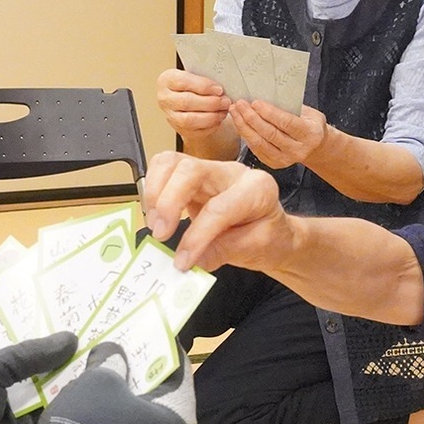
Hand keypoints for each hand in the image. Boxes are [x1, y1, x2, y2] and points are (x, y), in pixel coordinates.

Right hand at [2, 342, 195, 423]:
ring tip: (105, 371)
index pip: (179, 370)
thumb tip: (114, 352)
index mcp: (180, 419)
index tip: (147, 328)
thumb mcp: (98, 380)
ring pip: (144, 416)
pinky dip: (118, 416)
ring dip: (126, 395)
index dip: (161, 346)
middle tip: (123, 347)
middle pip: (162, 396)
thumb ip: (112, 360)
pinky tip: (97, 402)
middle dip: (141, 372)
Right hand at [142, 150, 293, 273]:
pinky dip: (152, 190)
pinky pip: (164, 169)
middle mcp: (231, 172)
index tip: (182, 261)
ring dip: (154, 192)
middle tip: (160, 234)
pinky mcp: (192, 176)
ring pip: (170, 162)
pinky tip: (155, 214)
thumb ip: (223, 252)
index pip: (218, 208)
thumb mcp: (254, 249)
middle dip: (168, 203)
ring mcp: (210, 170)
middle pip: (189, 171)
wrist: (271, 231)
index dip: (196, 236)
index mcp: (257, 188)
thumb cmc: (268, 237)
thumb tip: (191, 260)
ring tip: (154, 223)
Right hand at [157, 67, 230, 135]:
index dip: (203, 86)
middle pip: (187, 102)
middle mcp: (165, 99)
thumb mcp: (195, 75)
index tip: (219, 89)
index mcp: (167, 80)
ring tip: (223, 110)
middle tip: (225, 101)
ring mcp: (171, 116)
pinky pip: (196, 131)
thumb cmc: (192, 85)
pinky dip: (210, 126)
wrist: (187, 100)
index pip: (183, 82)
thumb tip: (220, 88)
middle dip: (210, 102)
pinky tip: (218, 118)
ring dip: (211, 116)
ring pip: (190, 120)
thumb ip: (204, 79)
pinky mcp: (180, 130)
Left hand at [231, 100, 327, 169]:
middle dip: (252, 118)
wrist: (315, 146)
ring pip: (260, 143)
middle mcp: (299, 150)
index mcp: (310, 134)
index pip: (286, 122)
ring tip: (235, 112)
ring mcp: (286, 159)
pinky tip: (239, 124)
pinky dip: (246, 135)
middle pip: (270, 134)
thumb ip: (291, 107)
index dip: (269, 113)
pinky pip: (256, 149)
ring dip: (244, 127)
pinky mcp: (275, 164)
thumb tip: (266, 95)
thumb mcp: (309, 112)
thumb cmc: (309, 123)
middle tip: (240, 104)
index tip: (255, 102)